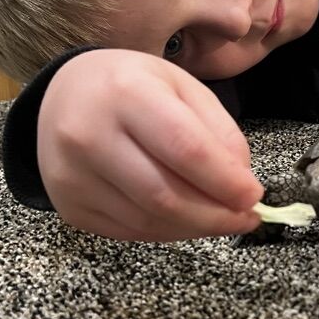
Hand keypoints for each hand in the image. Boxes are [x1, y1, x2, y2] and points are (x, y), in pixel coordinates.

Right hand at [36, 49, 262, 241]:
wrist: (64, 95)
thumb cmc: (133, 87)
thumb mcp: (182, 87)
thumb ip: (218, 131)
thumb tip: (241, 182)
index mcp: (126, 93)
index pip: (184, 147)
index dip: (224, 180)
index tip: (253, 196)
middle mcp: (89, 135)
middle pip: (165, 194)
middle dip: (216, 215)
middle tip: (245, 217)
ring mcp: (73, 175)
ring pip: (148, 220)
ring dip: (195, 228)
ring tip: (223, 219)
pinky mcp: (69, 206)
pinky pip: (130, 232)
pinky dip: (168, 232)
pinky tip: (188, 220)